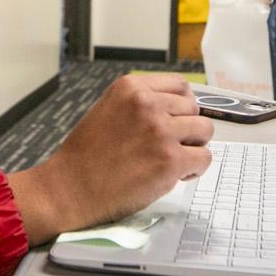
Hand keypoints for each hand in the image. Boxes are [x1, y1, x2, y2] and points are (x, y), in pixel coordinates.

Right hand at [7, 73, 213, 243]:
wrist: (70, 189)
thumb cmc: (87, 156)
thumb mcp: (109, 110)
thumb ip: (140, 104)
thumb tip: (181, 108)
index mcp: (131, 87)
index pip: (180, 85)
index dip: (182, 106)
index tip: (176, 120)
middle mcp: (148, 104)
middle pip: (194, 108)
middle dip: (186, 128)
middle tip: (167, 147)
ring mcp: (160, 132)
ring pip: (205, 130)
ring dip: (193, 146)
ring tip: (172, 160)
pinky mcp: (170, 160)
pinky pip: (204, 158)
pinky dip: (195, 169)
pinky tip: (176, 175)